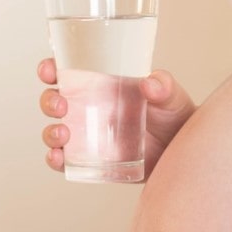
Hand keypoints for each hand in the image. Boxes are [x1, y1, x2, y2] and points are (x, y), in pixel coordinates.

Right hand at [38, 59, 195, 178]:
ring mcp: (88, 137)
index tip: (49, 70)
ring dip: (50, 132)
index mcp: (101, 85)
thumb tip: (150, 83)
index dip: (50, 69)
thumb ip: (164, 86)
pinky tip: (59, 158)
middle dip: (49, 101)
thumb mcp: (172, 96)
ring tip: (63, 134)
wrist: (183, 151)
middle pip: (54, 101)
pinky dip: (56, 160)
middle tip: (62, 105)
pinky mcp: (92, 161)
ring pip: (55, 132)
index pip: (68, 72)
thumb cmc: (173, 116)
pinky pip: (66, 161)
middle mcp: (88, 109)